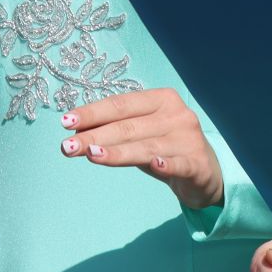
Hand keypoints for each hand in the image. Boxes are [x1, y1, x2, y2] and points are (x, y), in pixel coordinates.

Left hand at [60, 88, 223, 211]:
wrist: (206, 173)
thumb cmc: (165, 148)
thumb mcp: (141, 136)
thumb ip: (116, 132)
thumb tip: (77, 132)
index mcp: (161, 99)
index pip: (120, 104)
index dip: (93, 113)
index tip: (66, 122)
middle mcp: (176, 114)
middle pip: (128, 126)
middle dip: (94, 136)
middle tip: (67, 147)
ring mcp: (188, 138)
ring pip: (146, 146)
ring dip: (117, 151)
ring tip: (91, 155)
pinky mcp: (198, 163)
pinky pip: (179, 163)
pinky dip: (166, 164)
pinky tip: (155, 165)